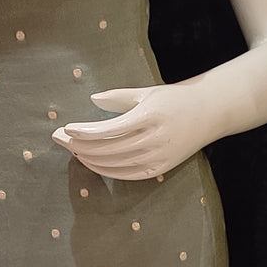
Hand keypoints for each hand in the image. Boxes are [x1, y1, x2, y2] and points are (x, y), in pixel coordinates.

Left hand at [51, 82, 211, 179]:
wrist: (208, 113)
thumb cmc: (173, 99)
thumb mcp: (147, 92)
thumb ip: (118, 97)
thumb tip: (92, 100)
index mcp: (150, 116)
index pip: (110, 130)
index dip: (85, 132)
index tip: (66, 128)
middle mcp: (154, 139)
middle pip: (107, 149)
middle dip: (78, 144)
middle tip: (58, 138)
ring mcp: (158, 157)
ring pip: (114, 164)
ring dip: (88, 158)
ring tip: (71, 148)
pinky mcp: (160, 169)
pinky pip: (127, 175)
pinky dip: (106, 170)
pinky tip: (90, 161)